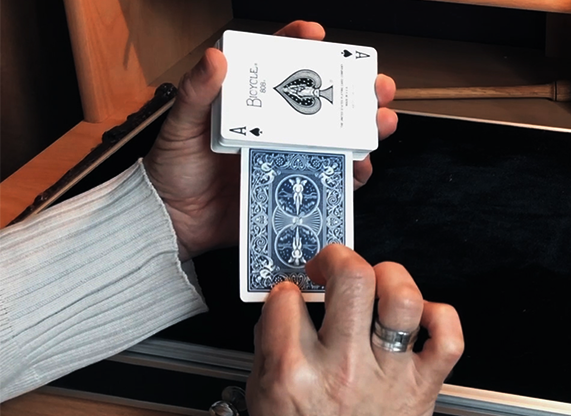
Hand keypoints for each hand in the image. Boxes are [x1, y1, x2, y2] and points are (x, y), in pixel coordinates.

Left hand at [143, 21, 397, 260]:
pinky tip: (360, 166)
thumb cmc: (172, 169)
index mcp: (249, 104)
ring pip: (336, 139)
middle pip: (322, 102)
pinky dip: (350, 173)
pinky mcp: (294, 188)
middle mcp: (275, 127)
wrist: (173, 222)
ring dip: (364, 129)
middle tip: (375, 86)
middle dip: (355, 90)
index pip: (278, 65)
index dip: (300, 45)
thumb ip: (196, 94)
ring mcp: (288, 158)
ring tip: (379, 123)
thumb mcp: (179, 127)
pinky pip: (330, 179)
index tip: (316, 35)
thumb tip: (215, 58)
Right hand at [246, 245, 463, 415]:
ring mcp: (389, 376)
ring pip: (403, 298)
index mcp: (296, 375)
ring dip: (389, 276)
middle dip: (338, 257)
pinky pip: (447, 337)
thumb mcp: (267, 401)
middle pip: (352, 280)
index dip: (286, 288)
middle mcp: (344, 369)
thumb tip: (282, 307)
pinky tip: (417, 317)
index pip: (285, 299)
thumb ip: (270, 349)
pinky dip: (440, 316)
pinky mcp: (424, 387)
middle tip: (331, 266)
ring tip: (376, 283)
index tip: (291, 292)